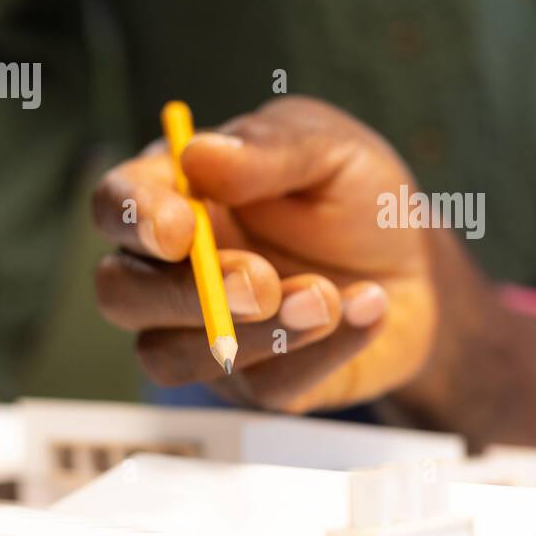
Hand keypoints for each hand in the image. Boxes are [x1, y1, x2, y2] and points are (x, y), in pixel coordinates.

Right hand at [92, 97, 436, 412]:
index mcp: (177, 194)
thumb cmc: (355, 197)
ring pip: (172, 357)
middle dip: (184, 293)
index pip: (115, 205)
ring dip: (253, 333)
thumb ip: (270, 149)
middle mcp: (172, 270)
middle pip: (121, 294)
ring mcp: (205, 334)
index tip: (181, 229)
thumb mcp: (329, 149)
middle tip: (261, 282)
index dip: (133, 219)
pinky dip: (321, 350)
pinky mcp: (255, 383)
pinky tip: (366, 307)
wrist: (419, 266)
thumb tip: (198, 154)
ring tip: (329, 297)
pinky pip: (262, 387)